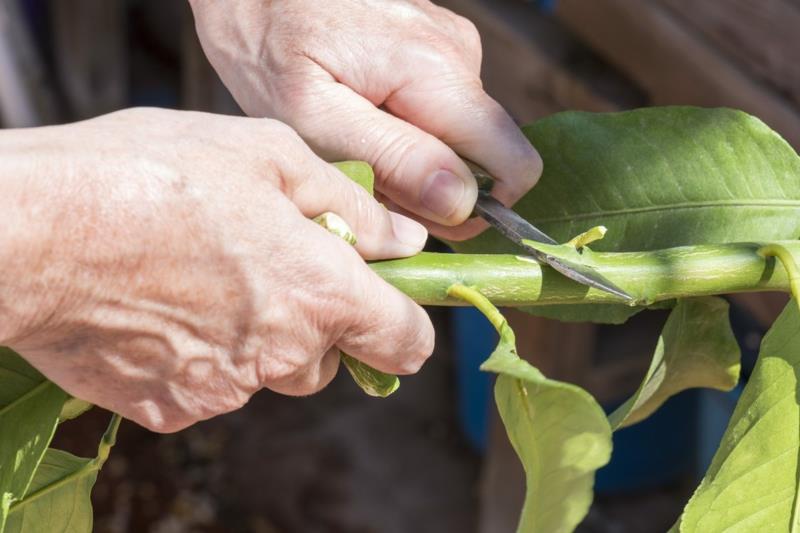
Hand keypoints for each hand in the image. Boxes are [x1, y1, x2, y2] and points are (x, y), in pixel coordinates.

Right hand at [0, 108, 433, 431]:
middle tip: (266, 263)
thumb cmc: (152, 178)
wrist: (35, 232)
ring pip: (270, 372)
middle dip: (314, 319)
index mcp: (321, 294)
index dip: (405, 323)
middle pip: (330, 356)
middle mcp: (283, 355)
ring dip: (257, 336)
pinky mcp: (173, 408)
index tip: (388, 303)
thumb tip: (403, 241)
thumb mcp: (267, 155)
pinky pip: (213, 385)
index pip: (404, 342)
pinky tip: (165, 305)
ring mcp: (227, 389)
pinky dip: (203, 353)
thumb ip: (351, 205)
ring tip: (203, 275)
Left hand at [189, 0, 541, 239]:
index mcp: (437, 73)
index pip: (515, 163)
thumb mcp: (316, 118)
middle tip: (368, 177)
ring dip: (413, 163)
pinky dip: (406, 135)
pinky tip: (361, 121)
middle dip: (432, 188)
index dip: (481, 206)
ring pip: (460, 141)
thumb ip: (393, 159)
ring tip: (353, 143)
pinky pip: (441, 116)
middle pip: (486, 159)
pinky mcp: (436, 52)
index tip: (421, 213)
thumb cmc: (271, 47)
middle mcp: (460, 57)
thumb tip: (463, 201)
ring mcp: (451, 50)